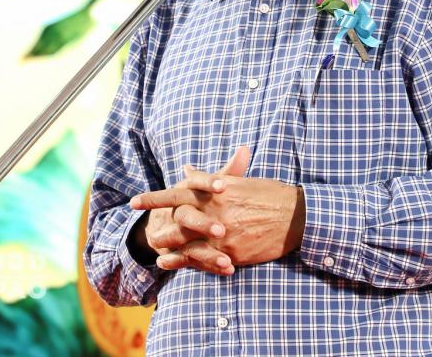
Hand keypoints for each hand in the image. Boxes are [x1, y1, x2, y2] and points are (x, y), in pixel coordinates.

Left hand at [130, 146, 305, 269]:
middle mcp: (215, 212)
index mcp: (216, 191)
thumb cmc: (270, 194)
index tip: (135, 201)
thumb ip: (210, 177)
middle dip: (158, 225)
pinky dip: (185, 262)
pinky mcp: (232, 253)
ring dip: (168, 247)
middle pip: (177, 219)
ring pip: (186, 243)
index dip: (154, 198)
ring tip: (155, 251)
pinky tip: (172, 264)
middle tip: (144, 231)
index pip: (177, 192)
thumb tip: (188, 168)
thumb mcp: (240, 181)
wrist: (296, 217)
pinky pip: (204, 260)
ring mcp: (223, 235)